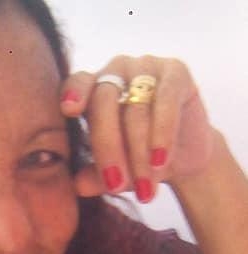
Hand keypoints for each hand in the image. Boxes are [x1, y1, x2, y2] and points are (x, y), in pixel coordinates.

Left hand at [61, 55, 216, 202]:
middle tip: (115, 185)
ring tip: (143, 188)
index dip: (74, 92)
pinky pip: (166, 101)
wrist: (183, 157)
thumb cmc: (139, 159)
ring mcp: (146, 66)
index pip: (77, 82)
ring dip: (139, 154)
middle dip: (108, 148)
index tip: (69, 110)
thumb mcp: (115, 172)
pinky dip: (162, 134)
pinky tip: (159, 161)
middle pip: (104, 102)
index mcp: (92, 88)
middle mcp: (116, 70)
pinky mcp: (176, 71)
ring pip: (135, 109)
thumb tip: (78, 186)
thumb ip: (95, 177)